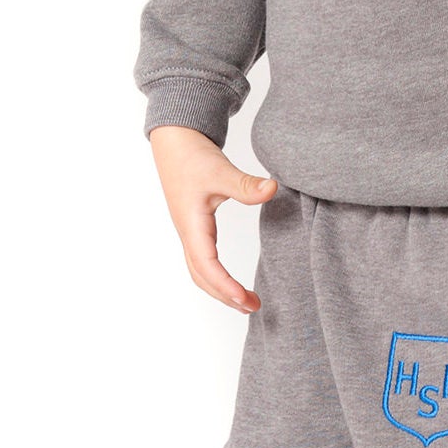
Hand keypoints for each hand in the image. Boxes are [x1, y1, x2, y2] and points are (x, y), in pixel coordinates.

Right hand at [148, 125, 278, 313]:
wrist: (174, 142)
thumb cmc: (192, 156)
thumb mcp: (220, 170)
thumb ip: (246, 184)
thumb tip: (272, 188)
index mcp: (192, 225)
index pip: (206, 265)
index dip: (224, 285)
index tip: (245, 299)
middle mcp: (188, 233)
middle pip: (201, 276)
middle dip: (225, 295)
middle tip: (253, 306)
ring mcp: (190, 232)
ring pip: (199, 271)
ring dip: (220, 289)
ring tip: (245, 300)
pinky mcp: (194, 227)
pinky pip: (201, 261)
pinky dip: (215, 277)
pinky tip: (231, 280)